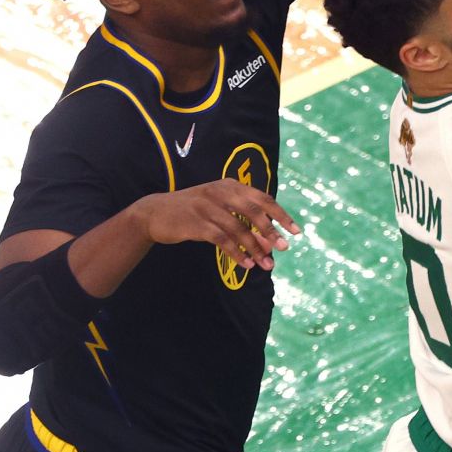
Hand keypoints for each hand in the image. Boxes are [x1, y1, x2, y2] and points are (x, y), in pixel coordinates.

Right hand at [135, 179, 300, 271]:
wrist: (154, 213)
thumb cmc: (193, 212)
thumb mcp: (219, 208)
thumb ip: (244, 220)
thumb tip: (270, 241)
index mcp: (230, 186)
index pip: (262, 198)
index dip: (281, 215)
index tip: (296, 231)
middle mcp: (220, 192)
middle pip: (253, 211)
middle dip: (270, 231)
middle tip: (283, 248)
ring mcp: (207, 206)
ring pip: (238, 228)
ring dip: (255, 248)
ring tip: (266, 265)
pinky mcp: (195, 223)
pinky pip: (222, 239)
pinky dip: (237, 253)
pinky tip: (247, 264)